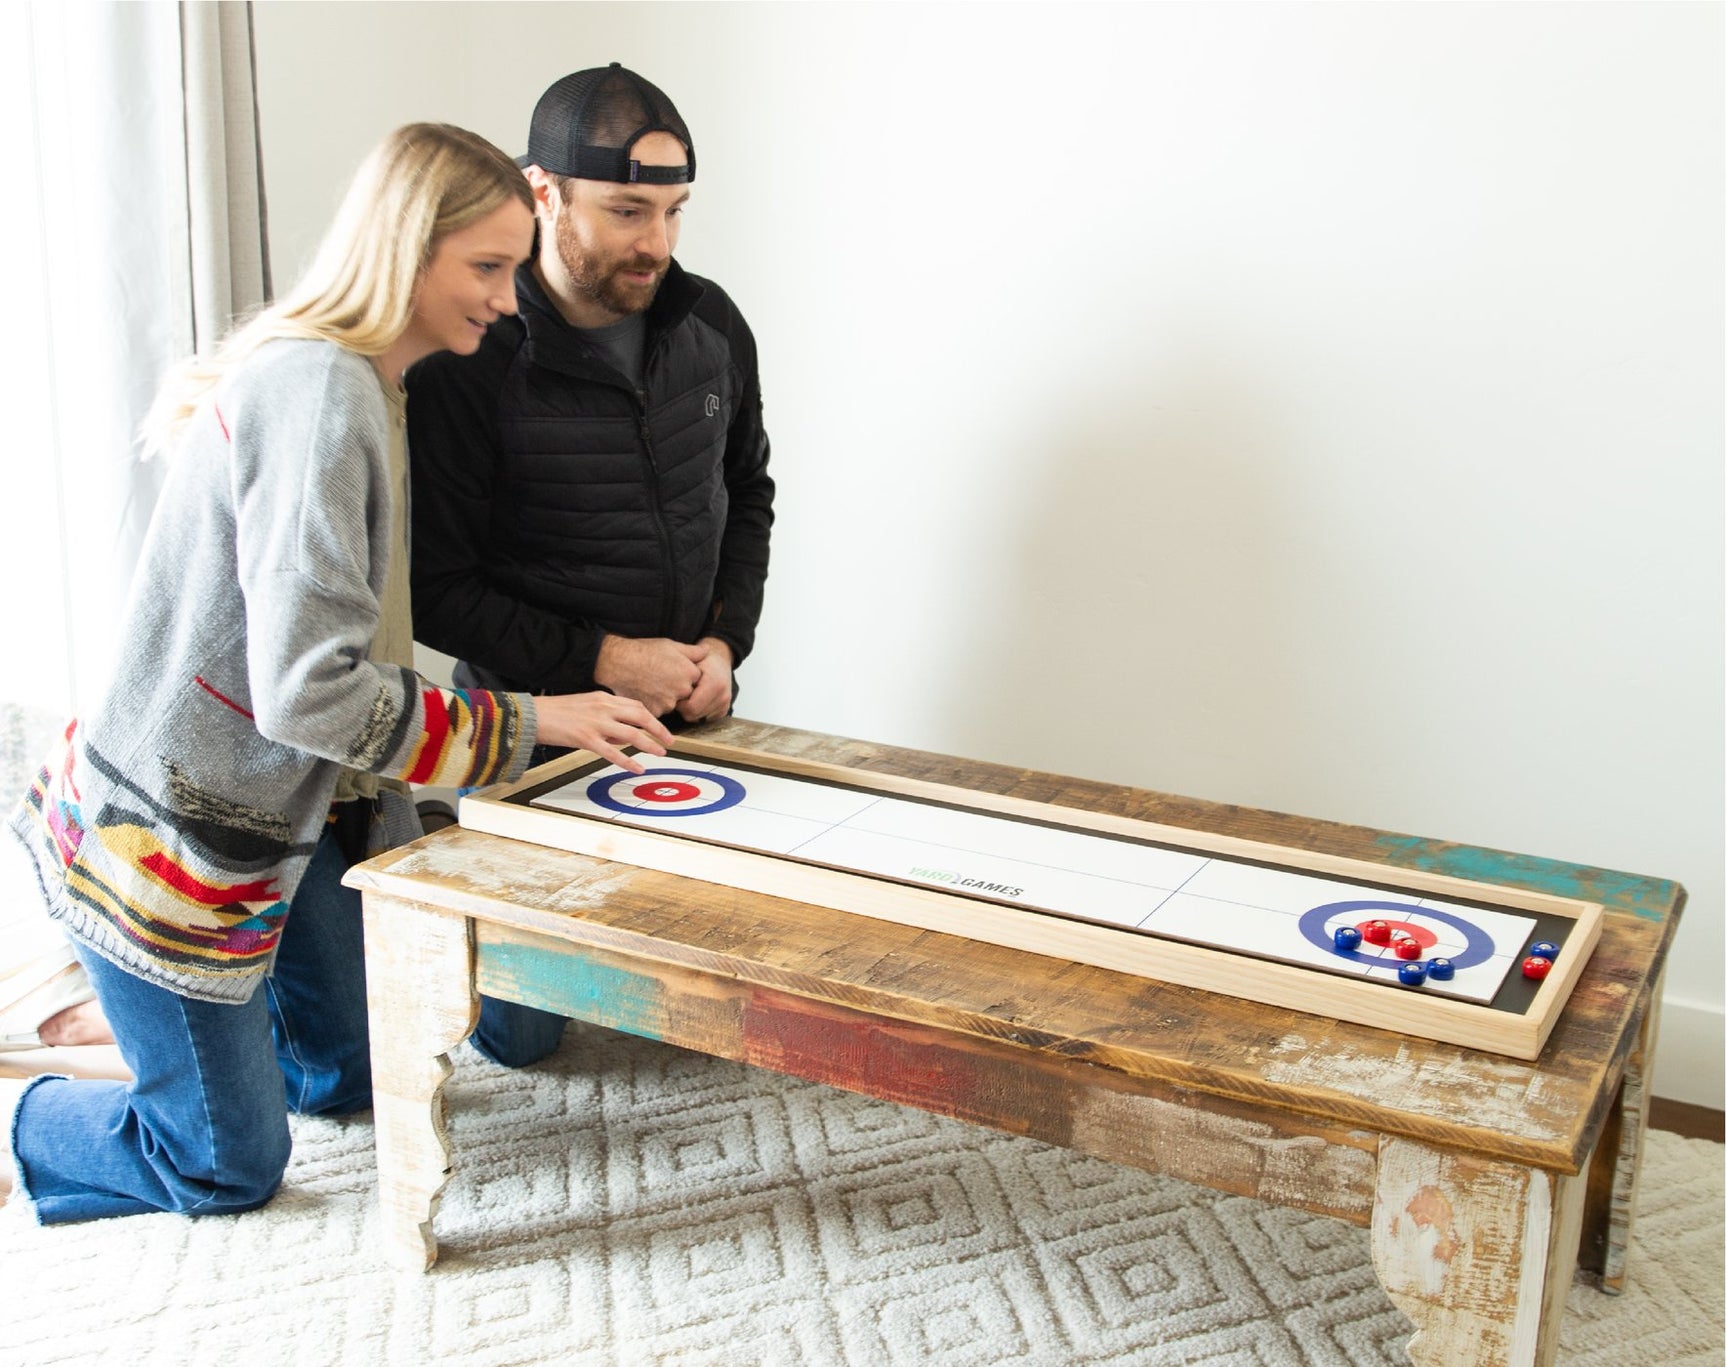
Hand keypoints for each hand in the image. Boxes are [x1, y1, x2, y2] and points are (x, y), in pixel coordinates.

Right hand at [533, 692, 674, 772]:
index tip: (660, 727)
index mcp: (602, 698)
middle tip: (670, 740)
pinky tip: (638, 768)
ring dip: (650, 744)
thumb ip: (605, 718)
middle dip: (659, 729)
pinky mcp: (586, 739)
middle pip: (640, 716)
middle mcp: (602, 707)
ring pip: (632, 734)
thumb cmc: (555, 713)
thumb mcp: (584, 707)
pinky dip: (628, 761)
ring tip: (661, 753)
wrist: (531, 716)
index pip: (635, 705)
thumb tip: (624, 736)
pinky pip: (613, 752)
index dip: (651, 717)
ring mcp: (595, 723)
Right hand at [594, 635, 707, 715]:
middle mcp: (682, 689)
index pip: (696, 680)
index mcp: (690, 672)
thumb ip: (693, 651)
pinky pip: (659, 711)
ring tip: (650, 684)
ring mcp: (669, 702)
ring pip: (672, 704)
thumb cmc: (643, 651)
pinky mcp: (655, 712)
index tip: (672, 670)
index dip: (684, 675)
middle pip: (685, 694)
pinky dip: (653, 705)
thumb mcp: (671, 645)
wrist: (618, 663)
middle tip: (660, 677)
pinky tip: (644, 692)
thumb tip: (707, 651)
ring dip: (665, 698)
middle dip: (676, 688)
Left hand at [678, 637, 733, 723]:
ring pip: (697, 719)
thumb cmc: (700, 660)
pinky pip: (704, 718)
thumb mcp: (690, 659)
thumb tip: (667, 685)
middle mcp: (723, 696)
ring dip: (690, 709)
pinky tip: (695, 698)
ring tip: (688, 694)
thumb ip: (681, 671)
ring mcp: (724, 704)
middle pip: (693, 715)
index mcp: (715, 684)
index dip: (678, 702)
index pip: (690, 707)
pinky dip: (697, 711)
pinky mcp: (723, 711)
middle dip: (682, 707)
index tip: (674, 692)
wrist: (719, 661)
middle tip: (679, 694)